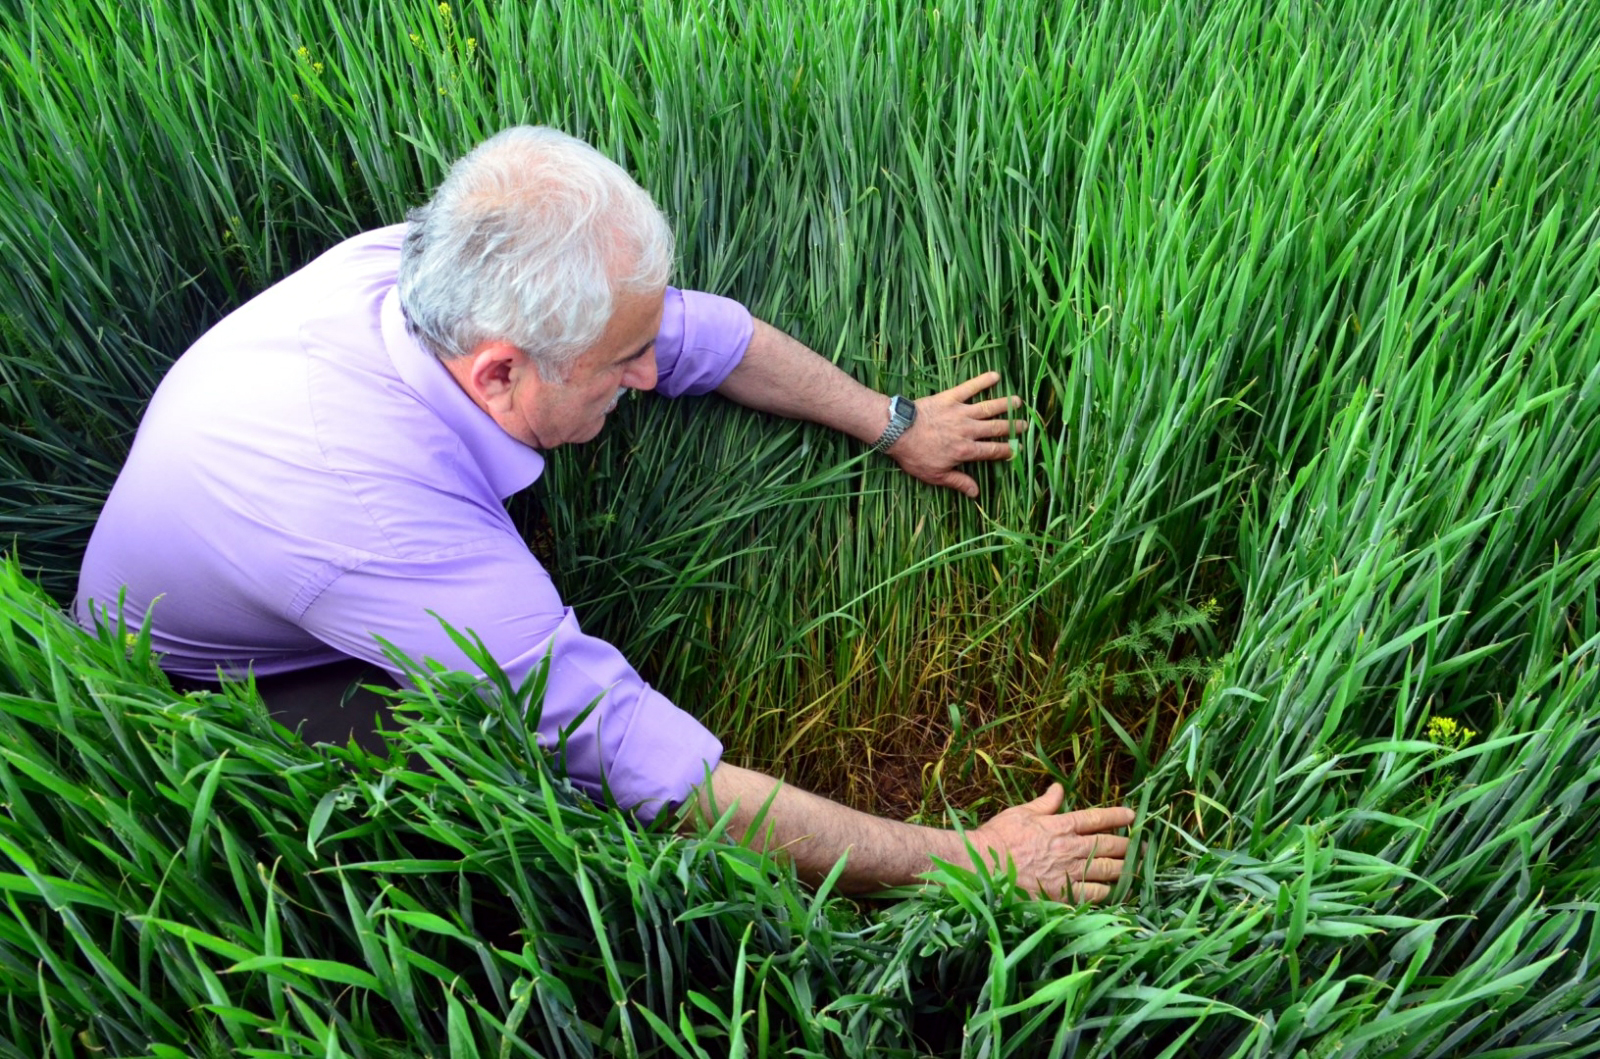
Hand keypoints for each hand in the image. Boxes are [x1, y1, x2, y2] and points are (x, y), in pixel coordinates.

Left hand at [886, 371, 1028, 497]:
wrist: (897, 431)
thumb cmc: (915, 455)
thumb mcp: (936, 475)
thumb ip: (958, 482)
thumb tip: (976, 493)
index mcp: (966, 450)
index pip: (992, 451)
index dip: (1006, 451)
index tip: (1015, 451)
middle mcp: (968, 430)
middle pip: (996, 428)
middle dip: (1012, 428)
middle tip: (1025, 426)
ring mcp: (960, 412)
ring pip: (989, 407)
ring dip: (1005, 404)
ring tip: (1018, 402)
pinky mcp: (950, 398)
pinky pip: (969, 387)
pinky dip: (983, 381)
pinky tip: (995, 375)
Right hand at [969, 784, 1135, 901]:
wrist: (983, 867)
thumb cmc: (999, 837)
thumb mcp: (1021, 812)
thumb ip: (1045, 803)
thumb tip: (1059, 788)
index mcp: (1061, 825)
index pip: (1097, 818)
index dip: (1117, 816)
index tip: (1132, 816)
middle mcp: (1070, 848)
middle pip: (1109, 845)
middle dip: (1130, 845)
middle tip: (1145, 846)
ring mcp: (1069, 873)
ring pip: (1108, 870)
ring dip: (1125, 869)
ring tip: (1136, 869)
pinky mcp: (1064, 895)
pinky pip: (1095, 894)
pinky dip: (1108, 892)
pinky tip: (1115, 892)